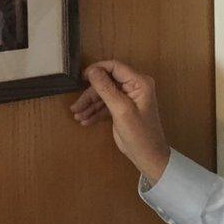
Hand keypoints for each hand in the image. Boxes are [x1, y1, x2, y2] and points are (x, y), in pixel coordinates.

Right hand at [70, 60, 169, 184]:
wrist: (148, 156)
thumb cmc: (138, 133)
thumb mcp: (121, 110)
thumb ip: (106, 88)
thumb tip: (92, 70)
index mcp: (139, 82)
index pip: (115, 67)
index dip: (97, 70)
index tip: (82, 78)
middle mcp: (134, 86)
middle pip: (106, 82)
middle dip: (90, 95)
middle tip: (75, 107)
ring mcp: (127, 98)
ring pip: (104, 95)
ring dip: (90, 105)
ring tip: (77, 116)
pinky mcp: (122, 108)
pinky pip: (106, 105)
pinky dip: (95, 112)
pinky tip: (85, 121)